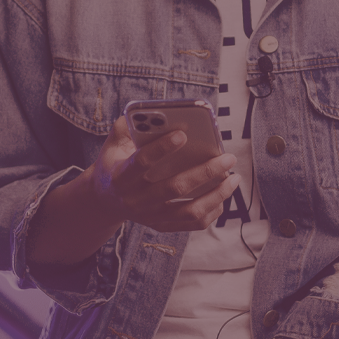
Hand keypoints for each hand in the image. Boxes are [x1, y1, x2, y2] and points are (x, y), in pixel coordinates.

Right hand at [89, 116, 240, 231]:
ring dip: (216, 194)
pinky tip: (223, 196)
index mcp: (121, 177)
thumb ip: (125, 128)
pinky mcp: (161, 225)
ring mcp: (150, 216)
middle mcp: (135, 200)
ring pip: (188, 210)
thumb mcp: (111, 146)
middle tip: (228, 158)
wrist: (105, 202)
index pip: (142, 162)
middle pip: (174, 187)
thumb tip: (143, 113)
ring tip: (234, 178)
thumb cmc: (115, 166)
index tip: (184, 134)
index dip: (162, 148)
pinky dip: (211, 211)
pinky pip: (191, 223)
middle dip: (205, 172)